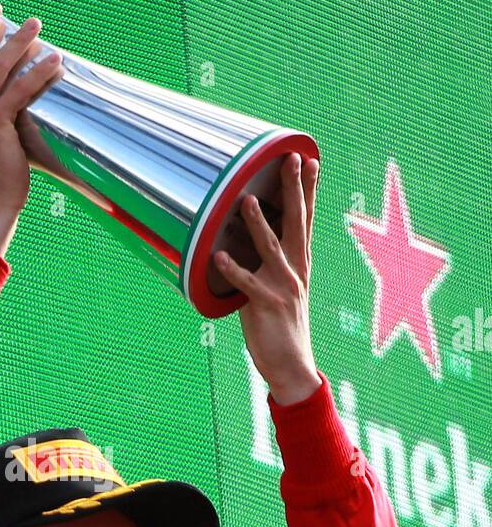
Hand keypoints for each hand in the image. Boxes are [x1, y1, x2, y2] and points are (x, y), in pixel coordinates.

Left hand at [214, 153, 321, 404]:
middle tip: (292, 160)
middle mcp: (296, 271)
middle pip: (296, 223)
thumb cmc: (281, 328)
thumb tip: (242, 244)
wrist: (292, 367)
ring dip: (259, 224)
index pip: (305, 220)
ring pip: (271, 248)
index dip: (307, 190)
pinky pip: (247, 284)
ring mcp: (283, 287)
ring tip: (248, 200)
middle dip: (294, 190)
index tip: (309, 160)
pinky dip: (233, 270)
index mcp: (299, 265)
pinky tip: (218, 255)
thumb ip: (265, 267)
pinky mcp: (267, 305)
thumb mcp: (277, 290)